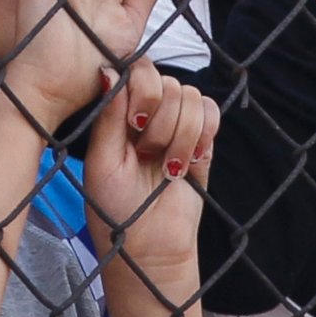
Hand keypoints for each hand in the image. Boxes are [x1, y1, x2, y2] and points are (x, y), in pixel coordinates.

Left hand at [86, 61, 216, 296]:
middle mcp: (150, 112)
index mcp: (120, 111)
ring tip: (169, 167)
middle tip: (148, 155)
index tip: (136, 124)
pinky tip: (191, 161)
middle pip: (169, 83)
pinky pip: (212, 113)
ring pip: (192, 97)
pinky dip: (204, 133)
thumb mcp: (103, 161)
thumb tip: (107, 70)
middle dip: (162, 122)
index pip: (139, 70)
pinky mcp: (204, 141)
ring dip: (182, 135)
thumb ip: (109, 116)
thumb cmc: (114, 208)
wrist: (149, 246)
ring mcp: (178, 125)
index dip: (143, 90)